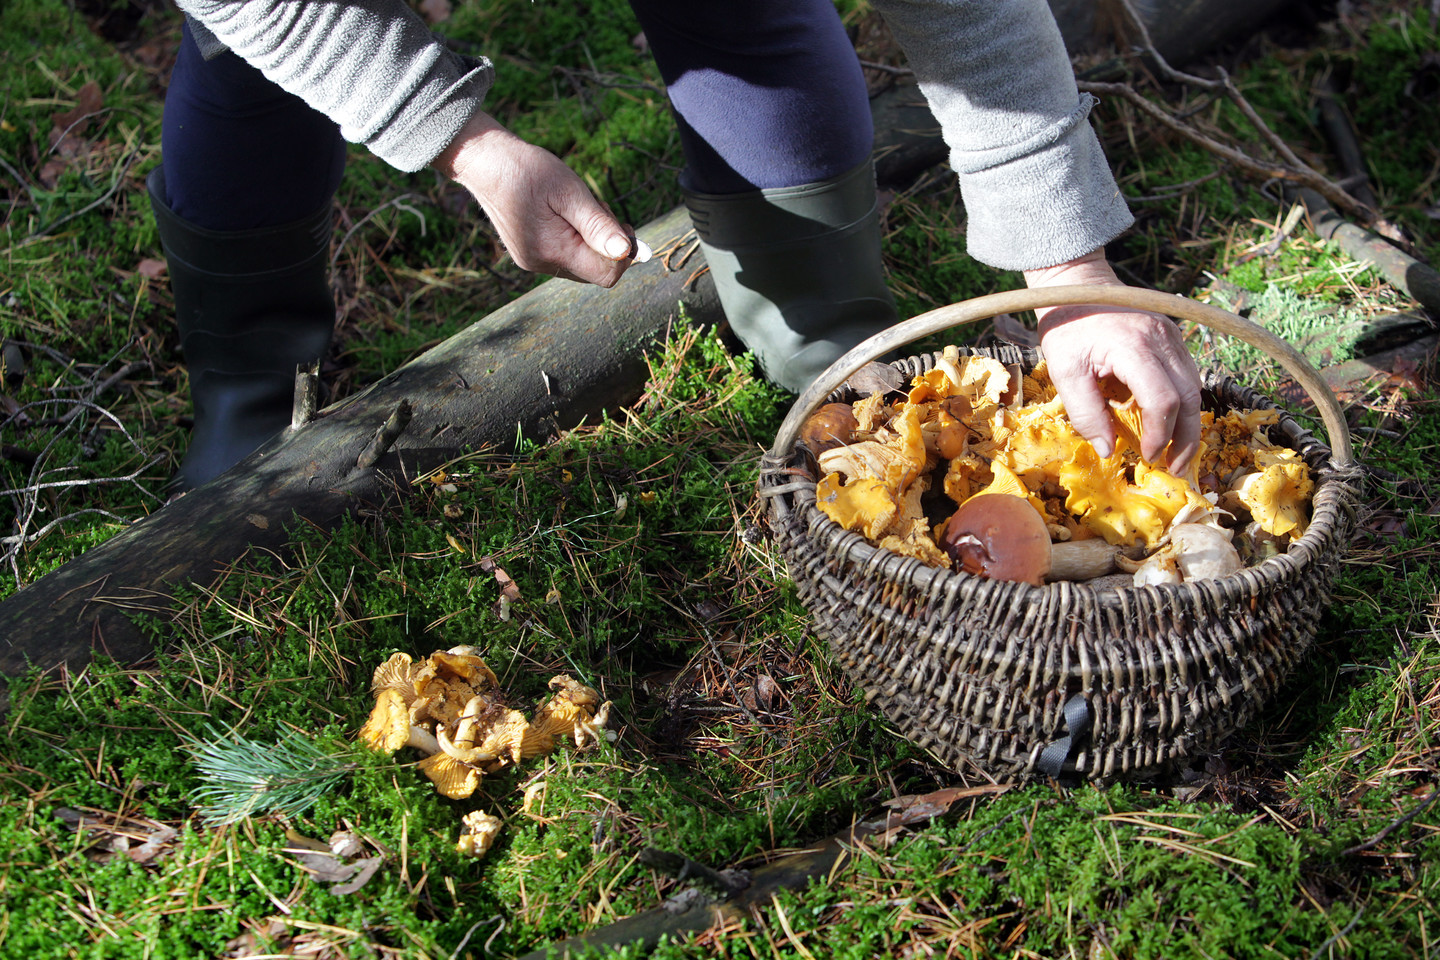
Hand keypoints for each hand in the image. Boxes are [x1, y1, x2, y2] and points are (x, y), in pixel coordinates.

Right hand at [433, 111, 639, 286]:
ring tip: (575, 207)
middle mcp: (542, 265)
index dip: (622, 254)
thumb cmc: (529, 171)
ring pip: (581, 263)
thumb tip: (625, 252)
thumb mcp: (570, 192)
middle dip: (606, 243)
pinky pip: (565, 256)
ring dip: (590, 239)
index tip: (622, 224)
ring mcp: (533, 262)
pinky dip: (573, 238)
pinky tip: (562, 213)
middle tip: (596, 207)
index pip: (606, 275)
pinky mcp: (528, 254)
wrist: (486, 161)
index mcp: (553, 251)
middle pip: (595, 271)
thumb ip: (598, 225)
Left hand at [1023, 250, 1202, 473]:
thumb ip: (1085, 412)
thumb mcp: (1063, 371)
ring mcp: (1172, 335)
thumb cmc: (1066, 327)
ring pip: (1194, 387)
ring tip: (1177, 453)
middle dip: (1186, 437)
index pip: (1162, 399)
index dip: (1160, 434)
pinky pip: (1186, 375)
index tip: (1148, 457)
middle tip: (1175, 468)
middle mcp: (1162, 339)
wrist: (1078, 284)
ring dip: (1189, 423)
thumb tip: (1108, 450)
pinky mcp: (1172, 336)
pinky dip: (1183, 403)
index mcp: (1134, 347)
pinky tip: (1172, 424)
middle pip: (1190, 396)